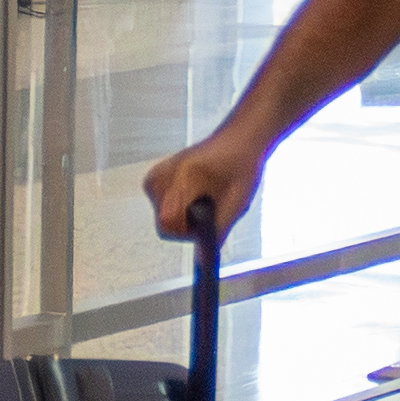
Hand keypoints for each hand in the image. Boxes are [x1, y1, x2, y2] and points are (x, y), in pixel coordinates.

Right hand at [143, 129, 259, 244]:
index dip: (187, 230)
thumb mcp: (236, 204)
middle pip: (163, 221)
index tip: (204, 224)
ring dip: (182, 214)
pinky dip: (174, 205)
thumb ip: (217, 232)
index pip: (168, 219)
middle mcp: (167, 172)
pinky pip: (158, 203)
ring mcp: (160, 171)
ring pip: (160, 214)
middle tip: (208, 207)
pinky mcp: (158, 173)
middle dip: (186, 223)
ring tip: (203, 196)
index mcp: (186, 176)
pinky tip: (192, 193)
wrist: (239, 141)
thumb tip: (204, 258)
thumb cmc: (241, 165)